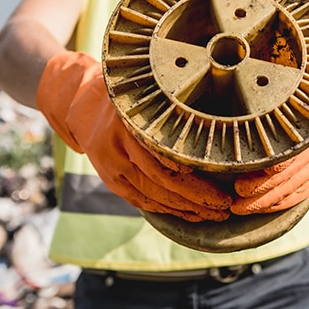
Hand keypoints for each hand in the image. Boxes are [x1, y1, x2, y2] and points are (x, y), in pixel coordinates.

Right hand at [36, 51, 231, 221]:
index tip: (220, 180)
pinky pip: (144, 203)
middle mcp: (119, 150)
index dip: (191, 174)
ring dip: (188, 209)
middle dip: (198, 196)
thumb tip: (213, 121)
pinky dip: (169, 211)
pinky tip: (191, 214)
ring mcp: (114, 170)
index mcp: (129, 126)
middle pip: (163, 181)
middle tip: (226, 203)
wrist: (82, 109)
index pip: (163, 157)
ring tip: (215, 213)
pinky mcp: (113, 183)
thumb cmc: (125, 98)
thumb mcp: (143, 94)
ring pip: (155, 196)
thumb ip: (168, 109)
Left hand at [232, 51, 308, 213]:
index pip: (297, 154)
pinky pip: (307, 190)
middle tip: (236, 197)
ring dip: (270, 200)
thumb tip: (245, 102)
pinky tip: (265, 206)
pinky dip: (285, 200)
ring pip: (300, 186)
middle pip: (295, 175)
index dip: (269, 169)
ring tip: (244, 206)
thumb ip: (284, 97)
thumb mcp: (307, 84)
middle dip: (263, 190)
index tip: (242, 177)